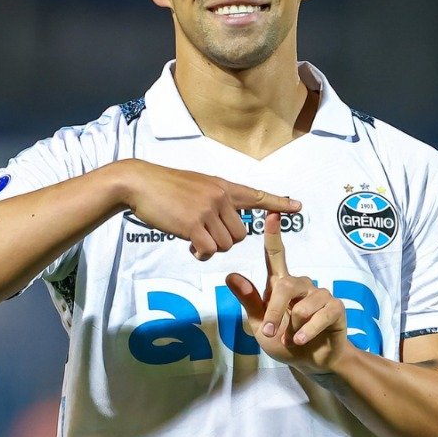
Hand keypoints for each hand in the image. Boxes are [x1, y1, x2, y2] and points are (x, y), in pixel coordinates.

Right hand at [115, 159, 299, 260]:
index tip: (298, 206)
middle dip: (225, 240)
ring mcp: (208, 210)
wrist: (139, 183)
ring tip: (194, 239)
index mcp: (223, 187)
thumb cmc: (165, 187)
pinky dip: (201, 253)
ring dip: (211, 247)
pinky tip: (190, 246)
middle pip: (240, 234)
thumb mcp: (198, 185)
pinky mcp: (194, 224)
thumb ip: (215, 200)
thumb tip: (224, 222)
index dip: (278, 203)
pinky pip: (210, 250)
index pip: (256, 195)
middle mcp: (221, 197)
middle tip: (205, 236)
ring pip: (226, 244)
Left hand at [224, 212, 348, 373]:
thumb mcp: (259, 326)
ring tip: (293, 339)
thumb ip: (249, 301)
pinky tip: (302, 340)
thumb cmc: (284, 340)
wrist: (311, 362)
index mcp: (281, 285)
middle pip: (286, 285)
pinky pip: (322, 315)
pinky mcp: (337, 308)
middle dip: (275, 311)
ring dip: (293, 327)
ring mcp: (321, 295)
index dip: (273, 235)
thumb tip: (230, 276)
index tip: (271, 215)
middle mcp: (302, 285)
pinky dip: (308, 331)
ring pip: (303, 304)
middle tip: (268, 331)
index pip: (276, 255)